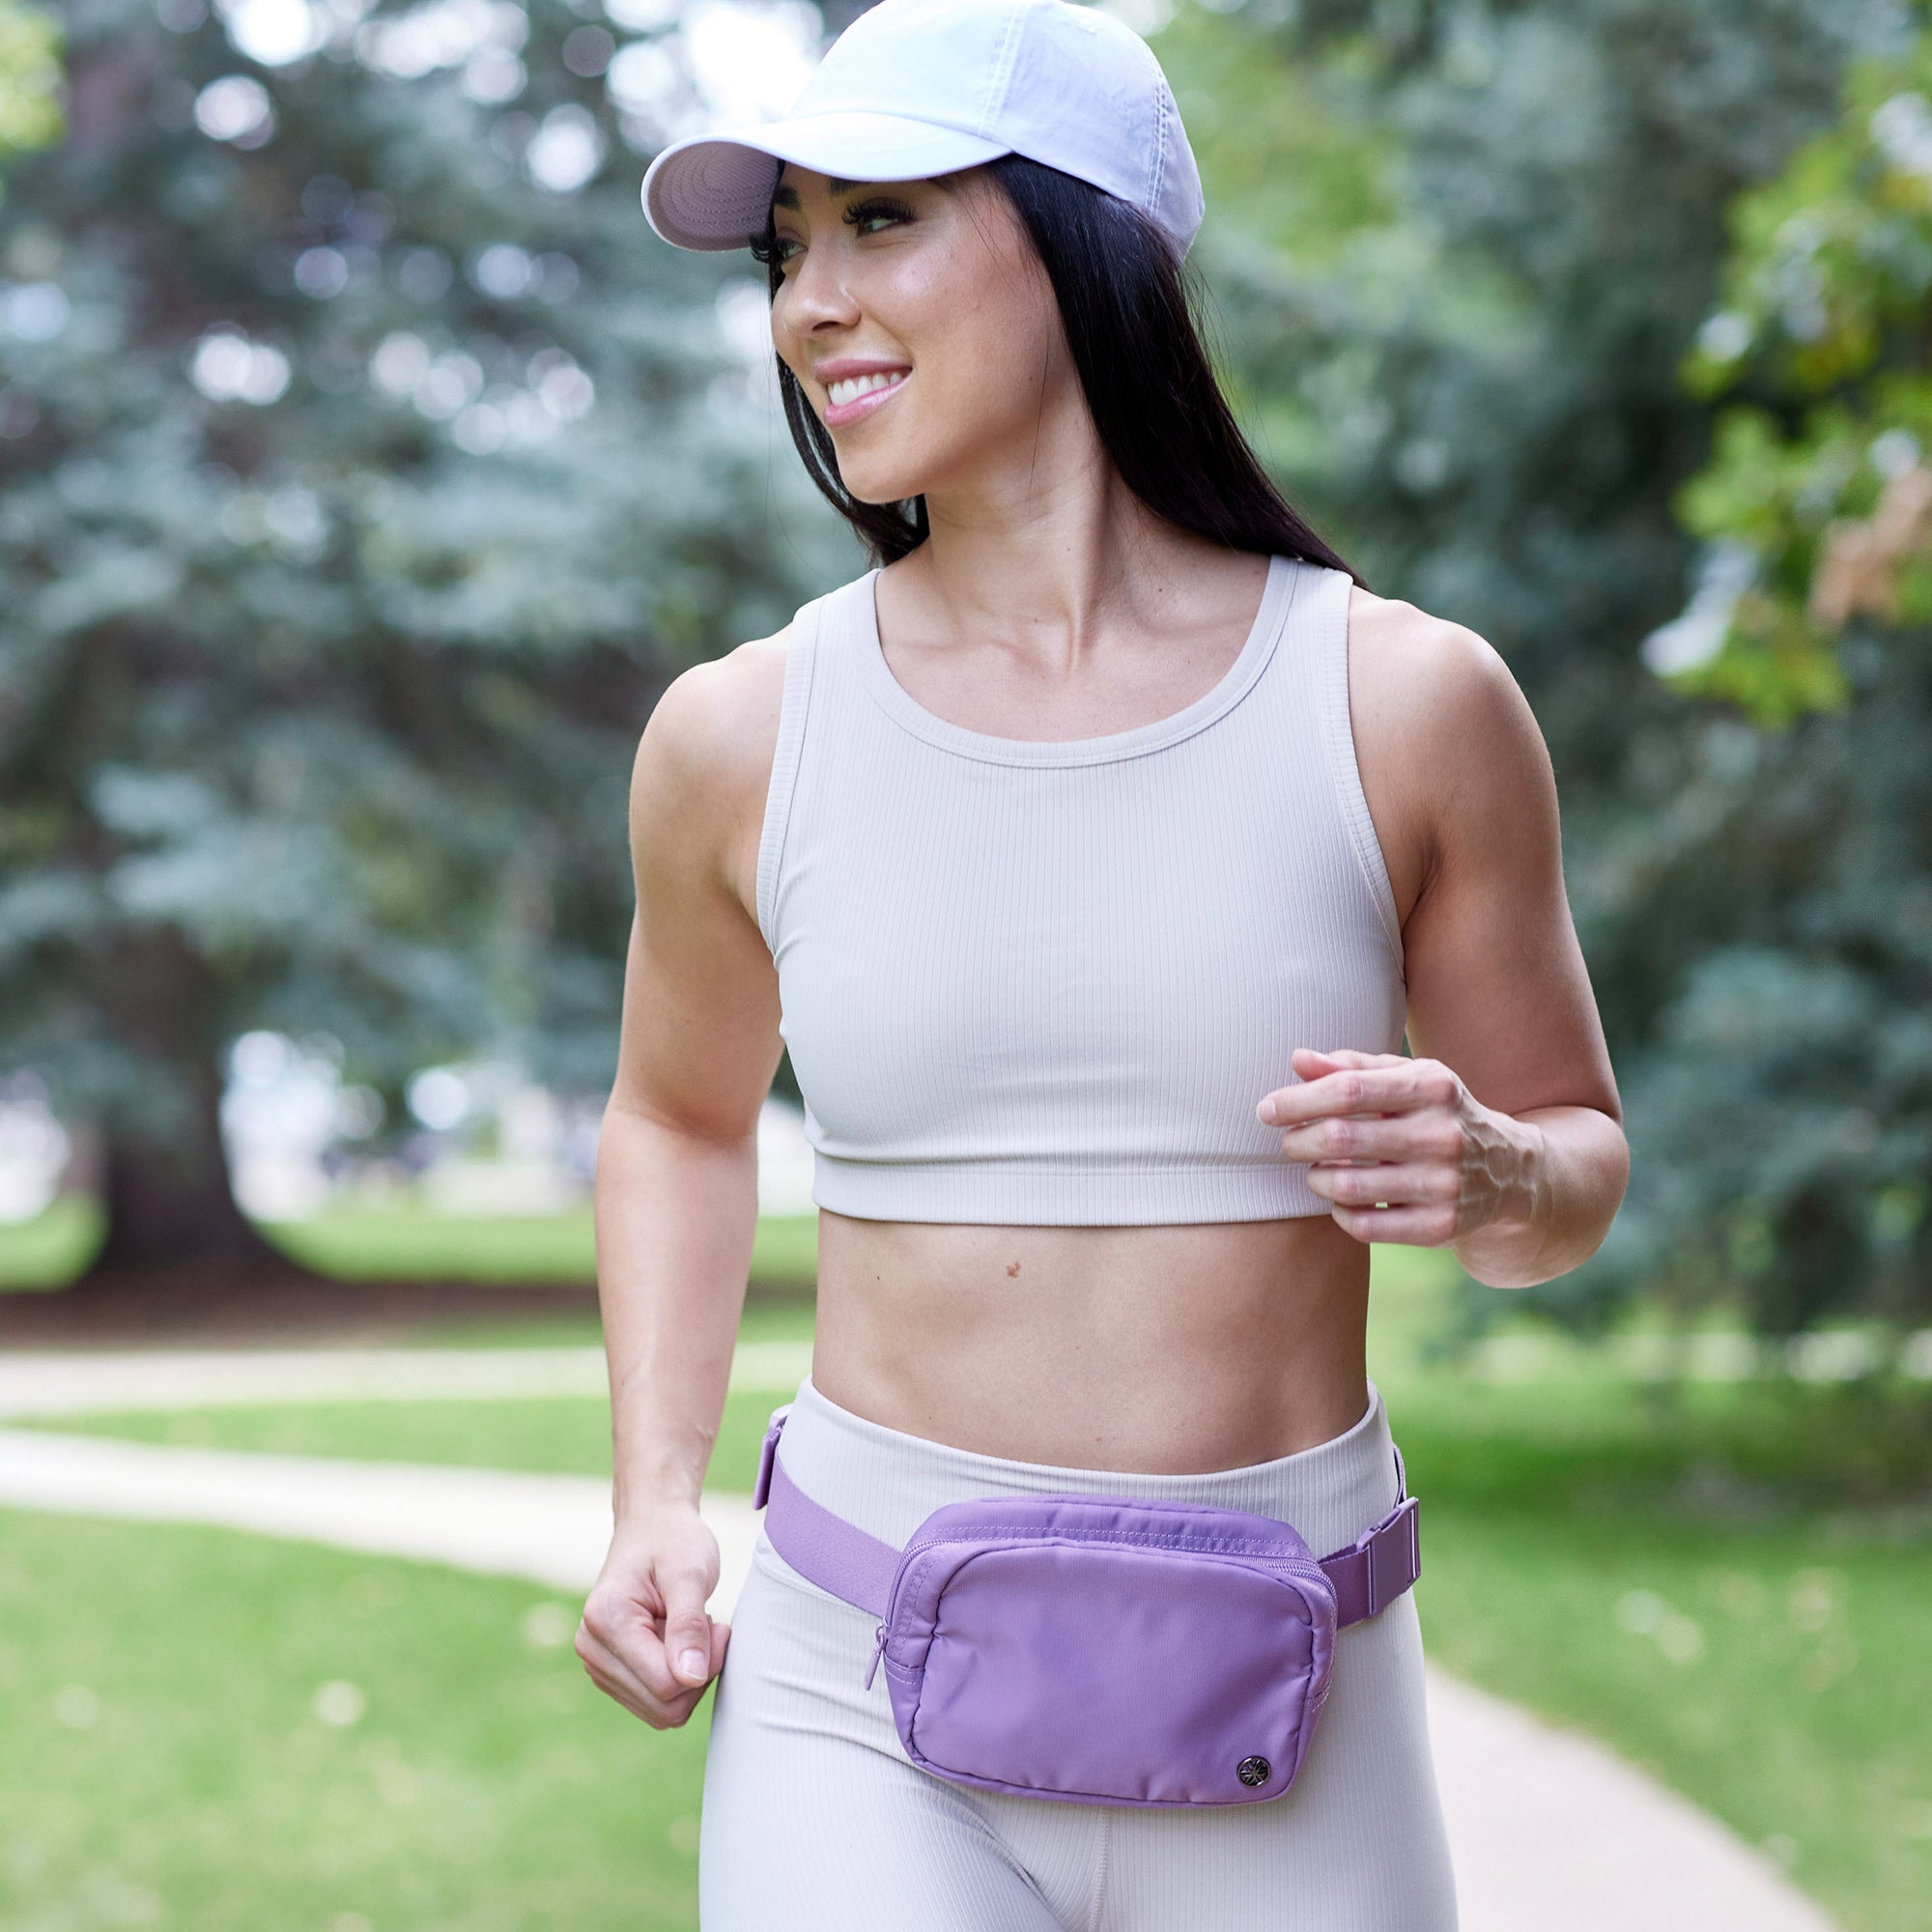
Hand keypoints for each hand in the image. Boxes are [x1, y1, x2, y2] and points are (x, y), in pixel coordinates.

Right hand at [576, 1503, 731, 1728]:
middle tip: (708, 1626)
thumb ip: (689, 1625)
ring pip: (661, 1712)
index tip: (719, 1624)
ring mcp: (597, 1663)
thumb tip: (692, 1678)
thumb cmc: (673, 1542)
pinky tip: (678, 1642)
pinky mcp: (610, 1673)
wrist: (651, 1526)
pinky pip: (655, 1704)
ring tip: (690, 1630)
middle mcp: (592, 1648)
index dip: (705, 1663)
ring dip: (689, 1678)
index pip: (665, 1684)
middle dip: (698, 1674)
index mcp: (606, 1621)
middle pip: (663, 1706)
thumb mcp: (689, 1573)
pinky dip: (677, 1680)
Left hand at [1255, 1046, 1536, 1246]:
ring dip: (1316, 1178)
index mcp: (1433, 1086)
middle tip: (1289, 1142)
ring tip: (1315, 1170)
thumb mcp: (1408, 1079)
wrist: (1510, 1171)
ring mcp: (1446, 1184)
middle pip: (1341, 1137)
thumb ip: (1352, 1068)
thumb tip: (1298, 1060)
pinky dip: (1341, 1213)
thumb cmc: (1439, 1113)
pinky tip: (1341, 1200)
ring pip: (1348, 1186)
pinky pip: (1366, 1226)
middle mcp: (1443, 1134)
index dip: (1298, 1100)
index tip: (1267, 1109)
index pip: (1348, 1089)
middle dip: (1298, 1140)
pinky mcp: (1443, 1227)